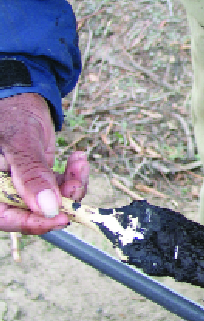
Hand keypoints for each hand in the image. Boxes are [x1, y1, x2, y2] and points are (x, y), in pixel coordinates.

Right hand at [0, 93, 88, 234]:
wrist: (22, 97)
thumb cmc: (12, 113)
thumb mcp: (21, 142)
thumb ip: (31, 174)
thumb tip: (48, 208)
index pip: (4, 217)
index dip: (32, 223)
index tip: (61, 218)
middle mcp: (3, 189)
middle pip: (30, 213)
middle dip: (59, 201)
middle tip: (76, 185)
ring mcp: (21, 187)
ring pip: (50, 203)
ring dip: (71, 188)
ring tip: (79, 164)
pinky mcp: (38, 181)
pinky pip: (58, 189)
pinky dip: (73, 178)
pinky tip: (77, 159)